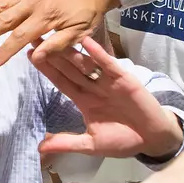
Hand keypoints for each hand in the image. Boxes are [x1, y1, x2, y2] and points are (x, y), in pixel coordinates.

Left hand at [33, 37, 181, 159]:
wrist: (152, 139)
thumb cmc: (124, 140)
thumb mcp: (91, 145)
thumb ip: (67, 143)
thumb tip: (40, 148)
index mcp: (84, 101)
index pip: (61, 82)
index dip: (47, 69)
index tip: (31, 55)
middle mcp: (93, 87)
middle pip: (69, 69)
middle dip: (53, 54)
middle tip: (34, 37)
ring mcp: (108, 82)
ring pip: (86, 64)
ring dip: (71, 50)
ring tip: (55, 35)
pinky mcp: (124, 79)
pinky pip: (108, 65)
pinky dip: (98, 54)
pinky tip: (86, 41)